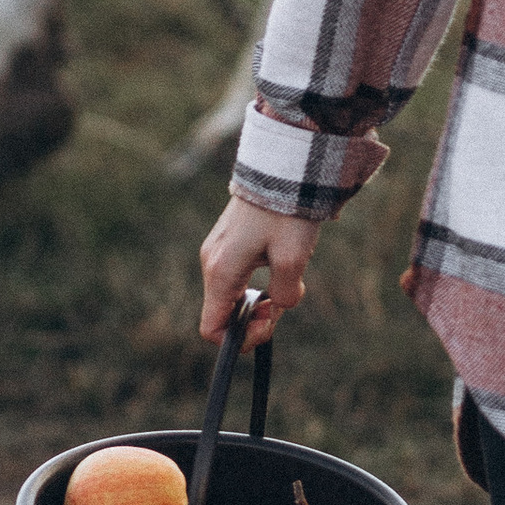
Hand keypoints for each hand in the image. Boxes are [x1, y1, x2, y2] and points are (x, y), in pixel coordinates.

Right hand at [199, 192, 323, 341]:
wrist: (282, 166)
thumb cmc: (285, 212)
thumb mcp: (292, 259)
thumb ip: (284, 295)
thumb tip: (278, 306)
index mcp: (221, 271)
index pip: (212, 328)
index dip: (240, 338)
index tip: (270, 323)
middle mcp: (211, 262)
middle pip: (223, 313)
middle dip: (254, 318)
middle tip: (283, 303)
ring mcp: (217, 250)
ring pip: (232, 294)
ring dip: (258, 299)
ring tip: (288, 279)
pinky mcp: (228, 240)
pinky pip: (237, 275)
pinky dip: (257, 281)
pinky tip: (281, 264)